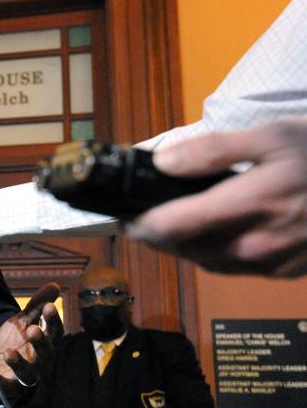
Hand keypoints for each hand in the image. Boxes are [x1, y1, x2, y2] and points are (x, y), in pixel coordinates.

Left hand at [0, 283, 60, 393]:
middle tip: (33, 330)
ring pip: (28, 375)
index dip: (53, 321)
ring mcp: (26, 376)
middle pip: (46, 354)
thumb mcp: (24, 320)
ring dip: (19, 364)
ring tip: (9, 352)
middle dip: (41, 343)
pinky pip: (5, 387)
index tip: (49, 307)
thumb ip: (38, 305)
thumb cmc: (18, 339)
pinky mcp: (10, 386)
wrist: (0, 361)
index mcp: (46, 344)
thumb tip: (55, 285)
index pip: (55, 333)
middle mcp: (40, 362)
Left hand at [127, 118, 306, 276]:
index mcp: (246, 206)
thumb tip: (163, 162)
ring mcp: (270, 262)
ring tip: (182, 219)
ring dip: (185, 244)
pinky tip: (221, 231)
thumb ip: (214, 150)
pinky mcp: (283, 272)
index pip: (169, 228)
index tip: (125, 214)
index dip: (138, 223)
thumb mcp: (273, 135)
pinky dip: (216, 252)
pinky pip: (233, 268)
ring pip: (204, 261)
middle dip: (160, 233)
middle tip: (151, 211)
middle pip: (181, 248)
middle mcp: (254, 244)